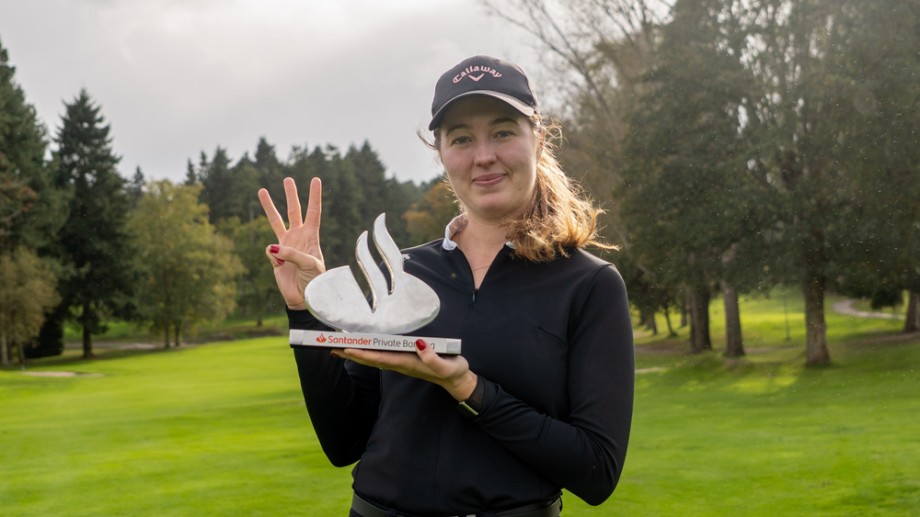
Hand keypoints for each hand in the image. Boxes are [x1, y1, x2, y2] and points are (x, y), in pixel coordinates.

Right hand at [258, 177, 324, 309]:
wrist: (304, 297)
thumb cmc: (314, 280)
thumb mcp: (309, 264)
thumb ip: (292, 254)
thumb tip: (271, 247)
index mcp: (311, 236)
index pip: (313, 212)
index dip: (314, 196)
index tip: (315, 179)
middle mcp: (298, 236)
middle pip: (294, 210)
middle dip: (291, 195)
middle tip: (288, 179)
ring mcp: (286, 245)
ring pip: (275, 221)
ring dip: (269, 206)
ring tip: (262, 190)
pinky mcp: (275, 256)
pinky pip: (269, 251)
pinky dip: (273, 258)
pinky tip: (281, 266)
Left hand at [332, 340, 477, 400]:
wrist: (457, 380)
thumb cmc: (453, 371)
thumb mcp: (447, 365)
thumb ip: (433, 357)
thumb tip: (419, 345)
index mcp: (408, 364)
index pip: (380, 358)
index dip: (363, 353)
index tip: (346, 349)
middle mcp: (401, 364)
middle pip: (371, 359)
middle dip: (352, 354)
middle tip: (331, 347)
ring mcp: (402, 363)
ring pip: (374, 358)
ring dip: (357, 354)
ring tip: (339, 348)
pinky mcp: (405, 360)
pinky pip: (382, 356)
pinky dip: (368, 352)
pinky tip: (361, 348)